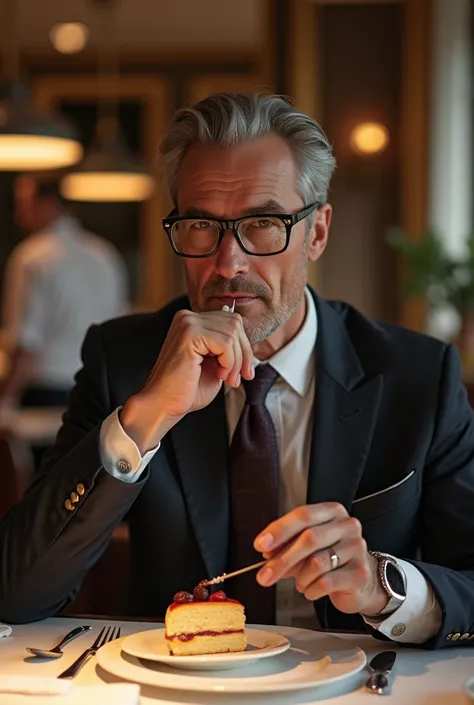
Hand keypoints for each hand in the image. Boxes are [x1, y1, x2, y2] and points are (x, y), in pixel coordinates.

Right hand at [121, 309, 253, 451]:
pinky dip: (229, 362)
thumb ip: (228, 348)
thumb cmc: (187, 389)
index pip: (232, 321)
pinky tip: (219, 375)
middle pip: (235, 323)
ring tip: (227, 379)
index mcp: (192, 321)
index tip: (244, 372)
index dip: (243, 347)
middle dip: (244, 353)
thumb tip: (248, 341)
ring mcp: (187, 323)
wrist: (164, 405)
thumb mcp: (216, 363)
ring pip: (232, 333)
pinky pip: (225, 343)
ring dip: (236, 361)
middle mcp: (187, 316)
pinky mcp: (189, 334)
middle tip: (238, 378)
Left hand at [253, 503, 388, 616]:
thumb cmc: (331, 558)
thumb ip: (287, 546)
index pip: (302, 515)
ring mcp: (356, 548)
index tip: (261, 545)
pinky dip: (311, 589)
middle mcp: (347, 526)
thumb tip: (267, 552)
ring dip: (300, 577)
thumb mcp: (306, 548)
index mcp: (332, 512)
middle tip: (265, 575)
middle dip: (282, 559)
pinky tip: (311, 590)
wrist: (362, 581)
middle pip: (309, 538)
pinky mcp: (360, 573)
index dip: (279, 530)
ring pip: (317, 562)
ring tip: (299, 583)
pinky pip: (326, 582)